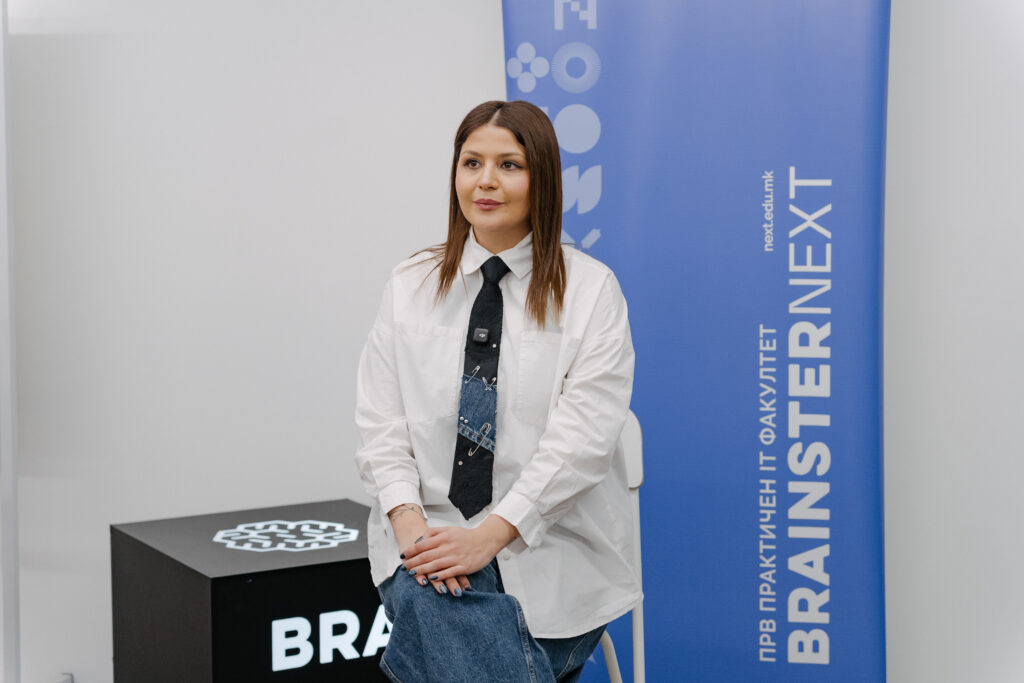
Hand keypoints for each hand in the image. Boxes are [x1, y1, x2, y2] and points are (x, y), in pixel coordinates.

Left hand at [401, 515, 517, 596]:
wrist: (486, 540)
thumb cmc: (467, 536)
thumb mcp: (450, 529)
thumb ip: (434, 532)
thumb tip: (421, 539)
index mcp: (445, 536)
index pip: (423, 544)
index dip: (411, 551)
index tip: (403, 555)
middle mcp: (449, 546)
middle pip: (427, 555)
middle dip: (413, 562)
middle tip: (404, 566)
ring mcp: (456, 557)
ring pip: (435, 564)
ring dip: (422, 570)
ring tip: (412, 573)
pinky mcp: (464, 566)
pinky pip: (449, 572)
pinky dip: (439, 576)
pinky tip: (430, 578)